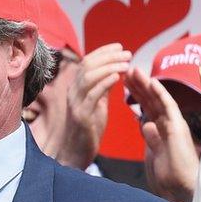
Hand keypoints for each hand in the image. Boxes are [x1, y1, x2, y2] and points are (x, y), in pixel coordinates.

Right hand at [55, 43, 126, 168]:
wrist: (75, 154)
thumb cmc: (88, 130)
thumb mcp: (96, 105)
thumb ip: (101, 89)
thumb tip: (113, 72)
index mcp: (77, 88)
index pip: (87, 62)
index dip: (103, 52)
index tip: (120, 46)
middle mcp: (73, 92)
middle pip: (87, 65)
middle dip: (108, 56)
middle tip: (127, 53)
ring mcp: (75, 103)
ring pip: (89, 76)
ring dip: (109, 66)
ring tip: (126, 63)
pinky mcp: (81, 116)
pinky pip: (92, 95)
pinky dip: (104, 83)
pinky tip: (117, 77)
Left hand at [124, 67, 198, 201]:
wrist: (183, 192)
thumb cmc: (171, 179)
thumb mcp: (155, 155)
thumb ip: (151, 140)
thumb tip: (145, 124)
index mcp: (162, 132)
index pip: (148, 108)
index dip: (137, 94)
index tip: (125, 82)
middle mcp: (169, 126)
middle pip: (152, 101)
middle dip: (139, 85)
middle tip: (127, 70)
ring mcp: (175, 125)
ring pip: (159, 99)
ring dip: (147, 84)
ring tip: (134, 70)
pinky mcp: (178, 129)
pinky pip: (169, 107)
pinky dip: (160, 93)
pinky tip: (151, 82)